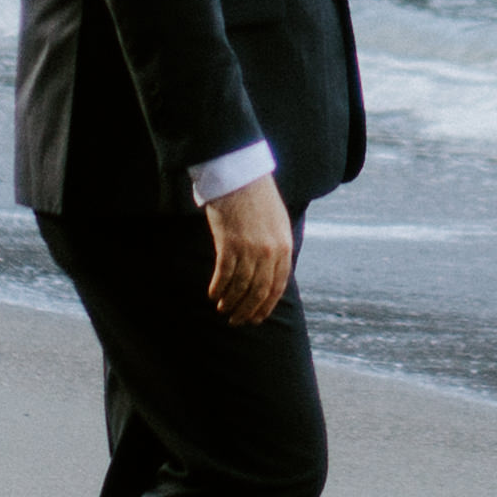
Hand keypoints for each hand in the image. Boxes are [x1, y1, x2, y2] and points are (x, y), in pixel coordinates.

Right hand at [200, 175, 295, 325]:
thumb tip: (271, 277)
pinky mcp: (229, 243)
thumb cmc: (257, 199)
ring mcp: (250, 248)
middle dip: (246, 311)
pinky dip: (218, 288)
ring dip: (230, 302)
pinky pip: (224, 275)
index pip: (277, 287)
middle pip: (259, 292)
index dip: (265, 307)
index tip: (255, 318)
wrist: (240, 176)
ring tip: (222, 309)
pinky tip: (212, 294)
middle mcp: (270, 251)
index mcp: (284, 247)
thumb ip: (277, 250)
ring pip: (240, 287)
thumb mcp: (278, 224)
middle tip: (236, 320)